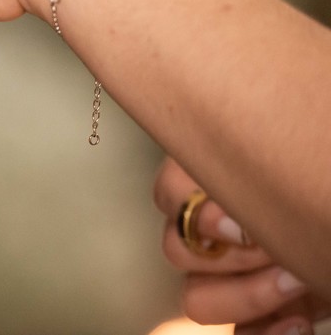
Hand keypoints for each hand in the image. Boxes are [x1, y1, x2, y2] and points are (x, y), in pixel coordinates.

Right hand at [154, 157, 328, 333]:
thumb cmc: (324, 182)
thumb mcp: (311, 169)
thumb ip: (271, 181)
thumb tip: (248, 214)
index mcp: (220, 176)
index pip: (171, 190)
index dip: (198, 211)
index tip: (242, 223)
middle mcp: (217, 228)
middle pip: (177, 248)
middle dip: (229, 255)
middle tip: (276, 249)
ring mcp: (235, 276)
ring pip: (197, 299)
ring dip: (246, 296)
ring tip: (297, 282)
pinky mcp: (259, 315)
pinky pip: (239, 334)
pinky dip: (263, 334)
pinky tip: (299, 324)